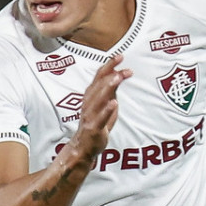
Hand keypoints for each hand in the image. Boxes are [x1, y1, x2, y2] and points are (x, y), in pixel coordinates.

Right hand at [67, 55, 129, 169]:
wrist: (83, 148)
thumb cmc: (95, 125)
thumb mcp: (105, 105)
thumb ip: (110, 91)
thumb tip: (118, 75)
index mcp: (90, 97)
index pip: (99, 77)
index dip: (108, 66)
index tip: (120, 57)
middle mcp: (88, 104)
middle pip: (98, 86)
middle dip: (110, 75)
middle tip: (122, 67)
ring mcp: (90, 116)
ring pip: (98, 99)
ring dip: (107, 88)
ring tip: (117, 78)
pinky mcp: (93, 129)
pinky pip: (100, 118)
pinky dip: (106, 110)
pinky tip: (114, 103)